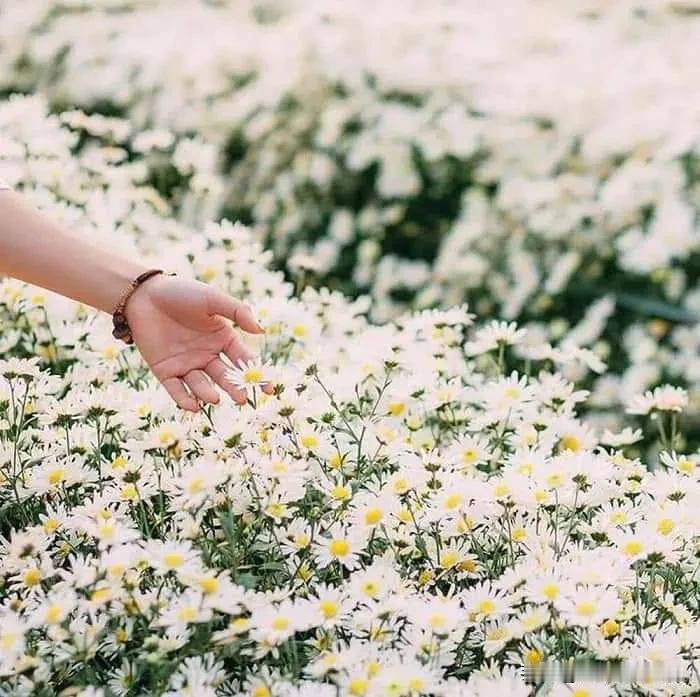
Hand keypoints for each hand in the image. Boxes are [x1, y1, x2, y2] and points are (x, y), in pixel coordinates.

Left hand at [124, 274, 267, 410]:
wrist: (143, 294)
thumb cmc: (180, 292)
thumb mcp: (212, 299)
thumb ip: (238, 312)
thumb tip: (261, 331)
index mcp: (222, 338)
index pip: (243, 360)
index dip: (256, 374)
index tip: (267, 388)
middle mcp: (207, 354)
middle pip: (224, 376)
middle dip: (234, 388)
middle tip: (242, 399)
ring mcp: (186, 364)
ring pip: (201, 384)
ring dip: (208, 393)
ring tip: (215, 399)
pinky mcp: (165, 370)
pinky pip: (176, 388)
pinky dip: (184, 399)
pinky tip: (193, 406)